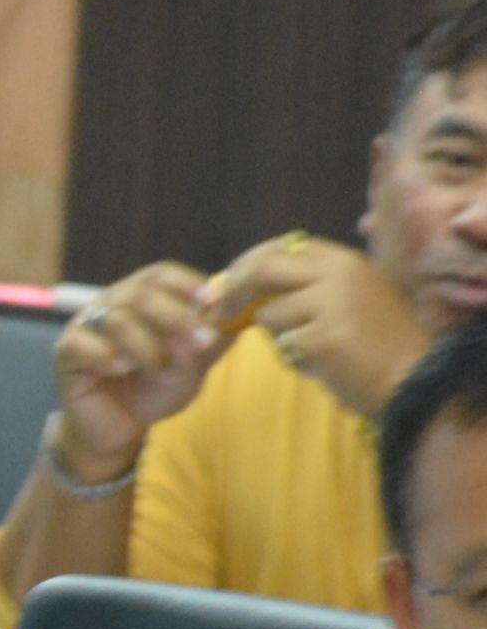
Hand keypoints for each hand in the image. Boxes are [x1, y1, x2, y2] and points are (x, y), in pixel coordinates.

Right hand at [52, 263, 220, 479]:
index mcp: (140, 297)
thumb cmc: (153, 391)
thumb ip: (211, 343)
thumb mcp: (191, 367)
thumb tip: (241, 317)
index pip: (161, 274)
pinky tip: (121, 370)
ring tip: (158, 370)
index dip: (186, 283)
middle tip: (200, 343)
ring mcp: (85, 325)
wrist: (118, 430)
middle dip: (176, 317)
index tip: (211, 301)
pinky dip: (107, 356)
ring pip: (118, 319)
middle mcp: (110, 303)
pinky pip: (83, 343)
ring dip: (147, 346)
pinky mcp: (65, 352)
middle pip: (142, 292)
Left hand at [199, 233, 427, 417]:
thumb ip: (309, 287)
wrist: (413, 381)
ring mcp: (331, 304)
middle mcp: (338, 273)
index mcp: (344, 260)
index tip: (227, 281)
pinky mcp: (324, 337)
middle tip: (215, 308)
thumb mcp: (349, 299)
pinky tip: (322, 366)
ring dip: (277, 336)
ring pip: (268, 313)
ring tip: (312, 350)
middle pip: (263, 268)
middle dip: (232, 288)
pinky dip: (294, 359)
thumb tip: (248, 286)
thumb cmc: (377, 345)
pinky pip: (283, 345)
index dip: (248, 262)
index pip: (281, 247)